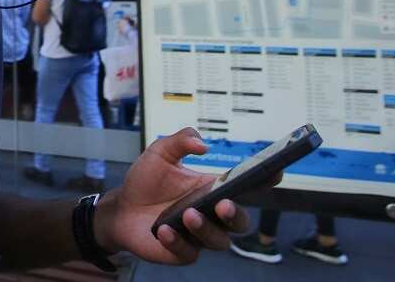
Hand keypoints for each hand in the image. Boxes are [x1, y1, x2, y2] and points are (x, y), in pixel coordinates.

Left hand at [94, 128, 256, 264]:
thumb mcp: (160, 152)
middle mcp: (211, 214)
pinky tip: (164, 230)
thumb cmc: (145, 181)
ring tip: (188, 215)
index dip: (265, 180)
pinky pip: (188, 253)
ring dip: (206, 228)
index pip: (246, 186)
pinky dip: (178, 241)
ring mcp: (198, 235)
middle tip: (223, 203)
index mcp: (213, 188)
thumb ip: (181, 141)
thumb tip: (203, 145)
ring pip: (218, 241)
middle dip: (236, 214)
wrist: (120, 208)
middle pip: (240, 222)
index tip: (274, 172)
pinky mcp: (182, 252)